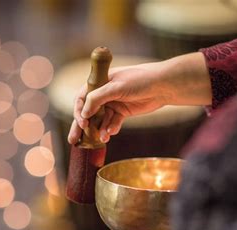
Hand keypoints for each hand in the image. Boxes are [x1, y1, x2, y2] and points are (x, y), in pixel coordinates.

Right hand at [68, 52, 210, 143]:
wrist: (162, 86)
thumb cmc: (139, 80)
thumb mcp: (116, 87)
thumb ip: (97, 98)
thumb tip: (83, 113)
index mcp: (99, 82)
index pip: (81, 98)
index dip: (79, 111)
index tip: (82, 123)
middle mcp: (103, 94)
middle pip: (88, 112)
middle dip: (81, 127)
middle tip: (74, 141)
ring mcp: (113, 104)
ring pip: (100, 120)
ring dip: (99, 130)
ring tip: (102, 138)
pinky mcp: (122, 113)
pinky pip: (112, 123)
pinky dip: (111, 129)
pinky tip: (111, 133)